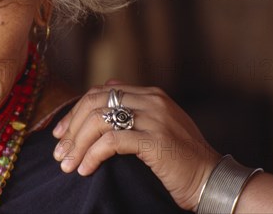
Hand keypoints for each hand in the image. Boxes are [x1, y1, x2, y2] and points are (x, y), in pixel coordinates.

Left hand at [52, 80, 221, 211]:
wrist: (213, 180)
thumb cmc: (181, 159)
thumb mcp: (157, 126)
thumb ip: (133, 109)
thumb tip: (103, 92)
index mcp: (150, 94)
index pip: (100, 92)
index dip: (75, 112)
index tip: (60, 134)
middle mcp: (151, 100)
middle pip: (95, 102)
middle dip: (71, 128)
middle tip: (59, 151)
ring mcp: (154, 118)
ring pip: (99, 120)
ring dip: (77, 144)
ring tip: (67, 164)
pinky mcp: (155, 140)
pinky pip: (111, 142)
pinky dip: (92, 155)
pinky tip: (86, 169)